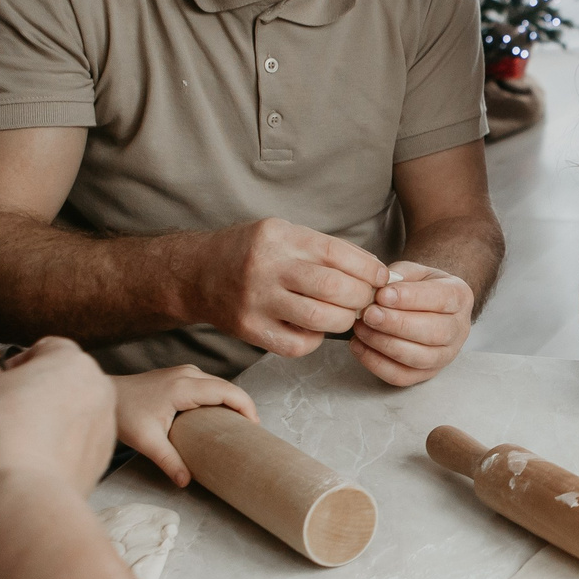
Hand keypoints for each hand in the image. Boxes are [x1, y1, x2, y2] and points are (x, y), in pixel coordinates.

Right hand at [0, 337, 117, 499]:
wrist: (24, 497)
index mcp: (72, 361)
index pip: (47, 348)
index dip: (18, 363)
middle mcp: (99, 390)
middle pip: (64, 382)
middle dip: (36, 393)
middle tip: (2, 412)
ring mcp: (106, 428)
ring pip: (72, 415)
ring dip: (49, 422)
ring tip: (15, 441)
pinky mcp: (102, 463)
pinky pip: (75, 446)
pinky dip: (57, 449)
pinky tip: (31, 462)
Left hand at [112, 364, 256, 486]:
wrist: (107, 394)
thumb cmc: (124, 413)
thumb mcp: (146, 441)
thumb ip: (168, 461)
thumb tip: (185, 482)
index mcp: (184, 387)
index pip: (227, 392)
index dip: (246, 407)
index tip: (254, 427)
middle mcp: (188, 374)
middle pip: (228, 386)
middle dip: (244, 406)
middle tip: (251, 431)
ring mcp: (185, 372)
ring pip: (219, 384)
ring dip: (232, 400)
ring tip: (239, 424)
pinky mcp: (181, 375)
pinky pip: (210, 383)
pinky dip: (221, 397)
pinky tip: (220, 414)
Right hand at [194, 217, 389, 359]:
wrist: (196, 273)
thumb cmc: (250, 252)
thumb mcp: (283, 234)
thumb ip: (323, 250)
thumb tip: (376, 271)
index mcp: (280, 236)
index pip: (337, 253)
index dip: (369, 268)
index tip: (382, 277)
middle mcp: (267, 266)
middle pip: (333, 288)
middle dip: (361, 297)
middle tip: (368, 301)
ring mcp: (256, 300)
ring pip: (319, 318)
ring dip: (343, 320)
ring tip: (345, 315)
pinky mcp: (249, 328)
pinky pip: (296, 344)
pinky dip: (315, 340)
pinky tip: (314, 330)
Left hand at [350, 261, 474, 386]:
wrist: (426, 307)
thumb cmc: (417, 287)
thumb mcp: (412, 271)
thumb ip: (398, 277)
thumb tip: (378, 291)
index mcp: (460, 297)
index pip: (441, 299)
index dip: (411, 298)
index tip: (382, 295)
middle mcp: (459, 329)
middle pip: (433, 332)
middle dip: (397, 324)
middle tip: (369, 314)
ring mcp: (445, 355)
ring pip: (418, 358)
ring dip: (385, 344)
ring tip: (361, 328)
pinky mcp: (426, 373)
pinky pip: (402, 376)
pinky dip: (376, 363)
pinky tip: (359, 346)